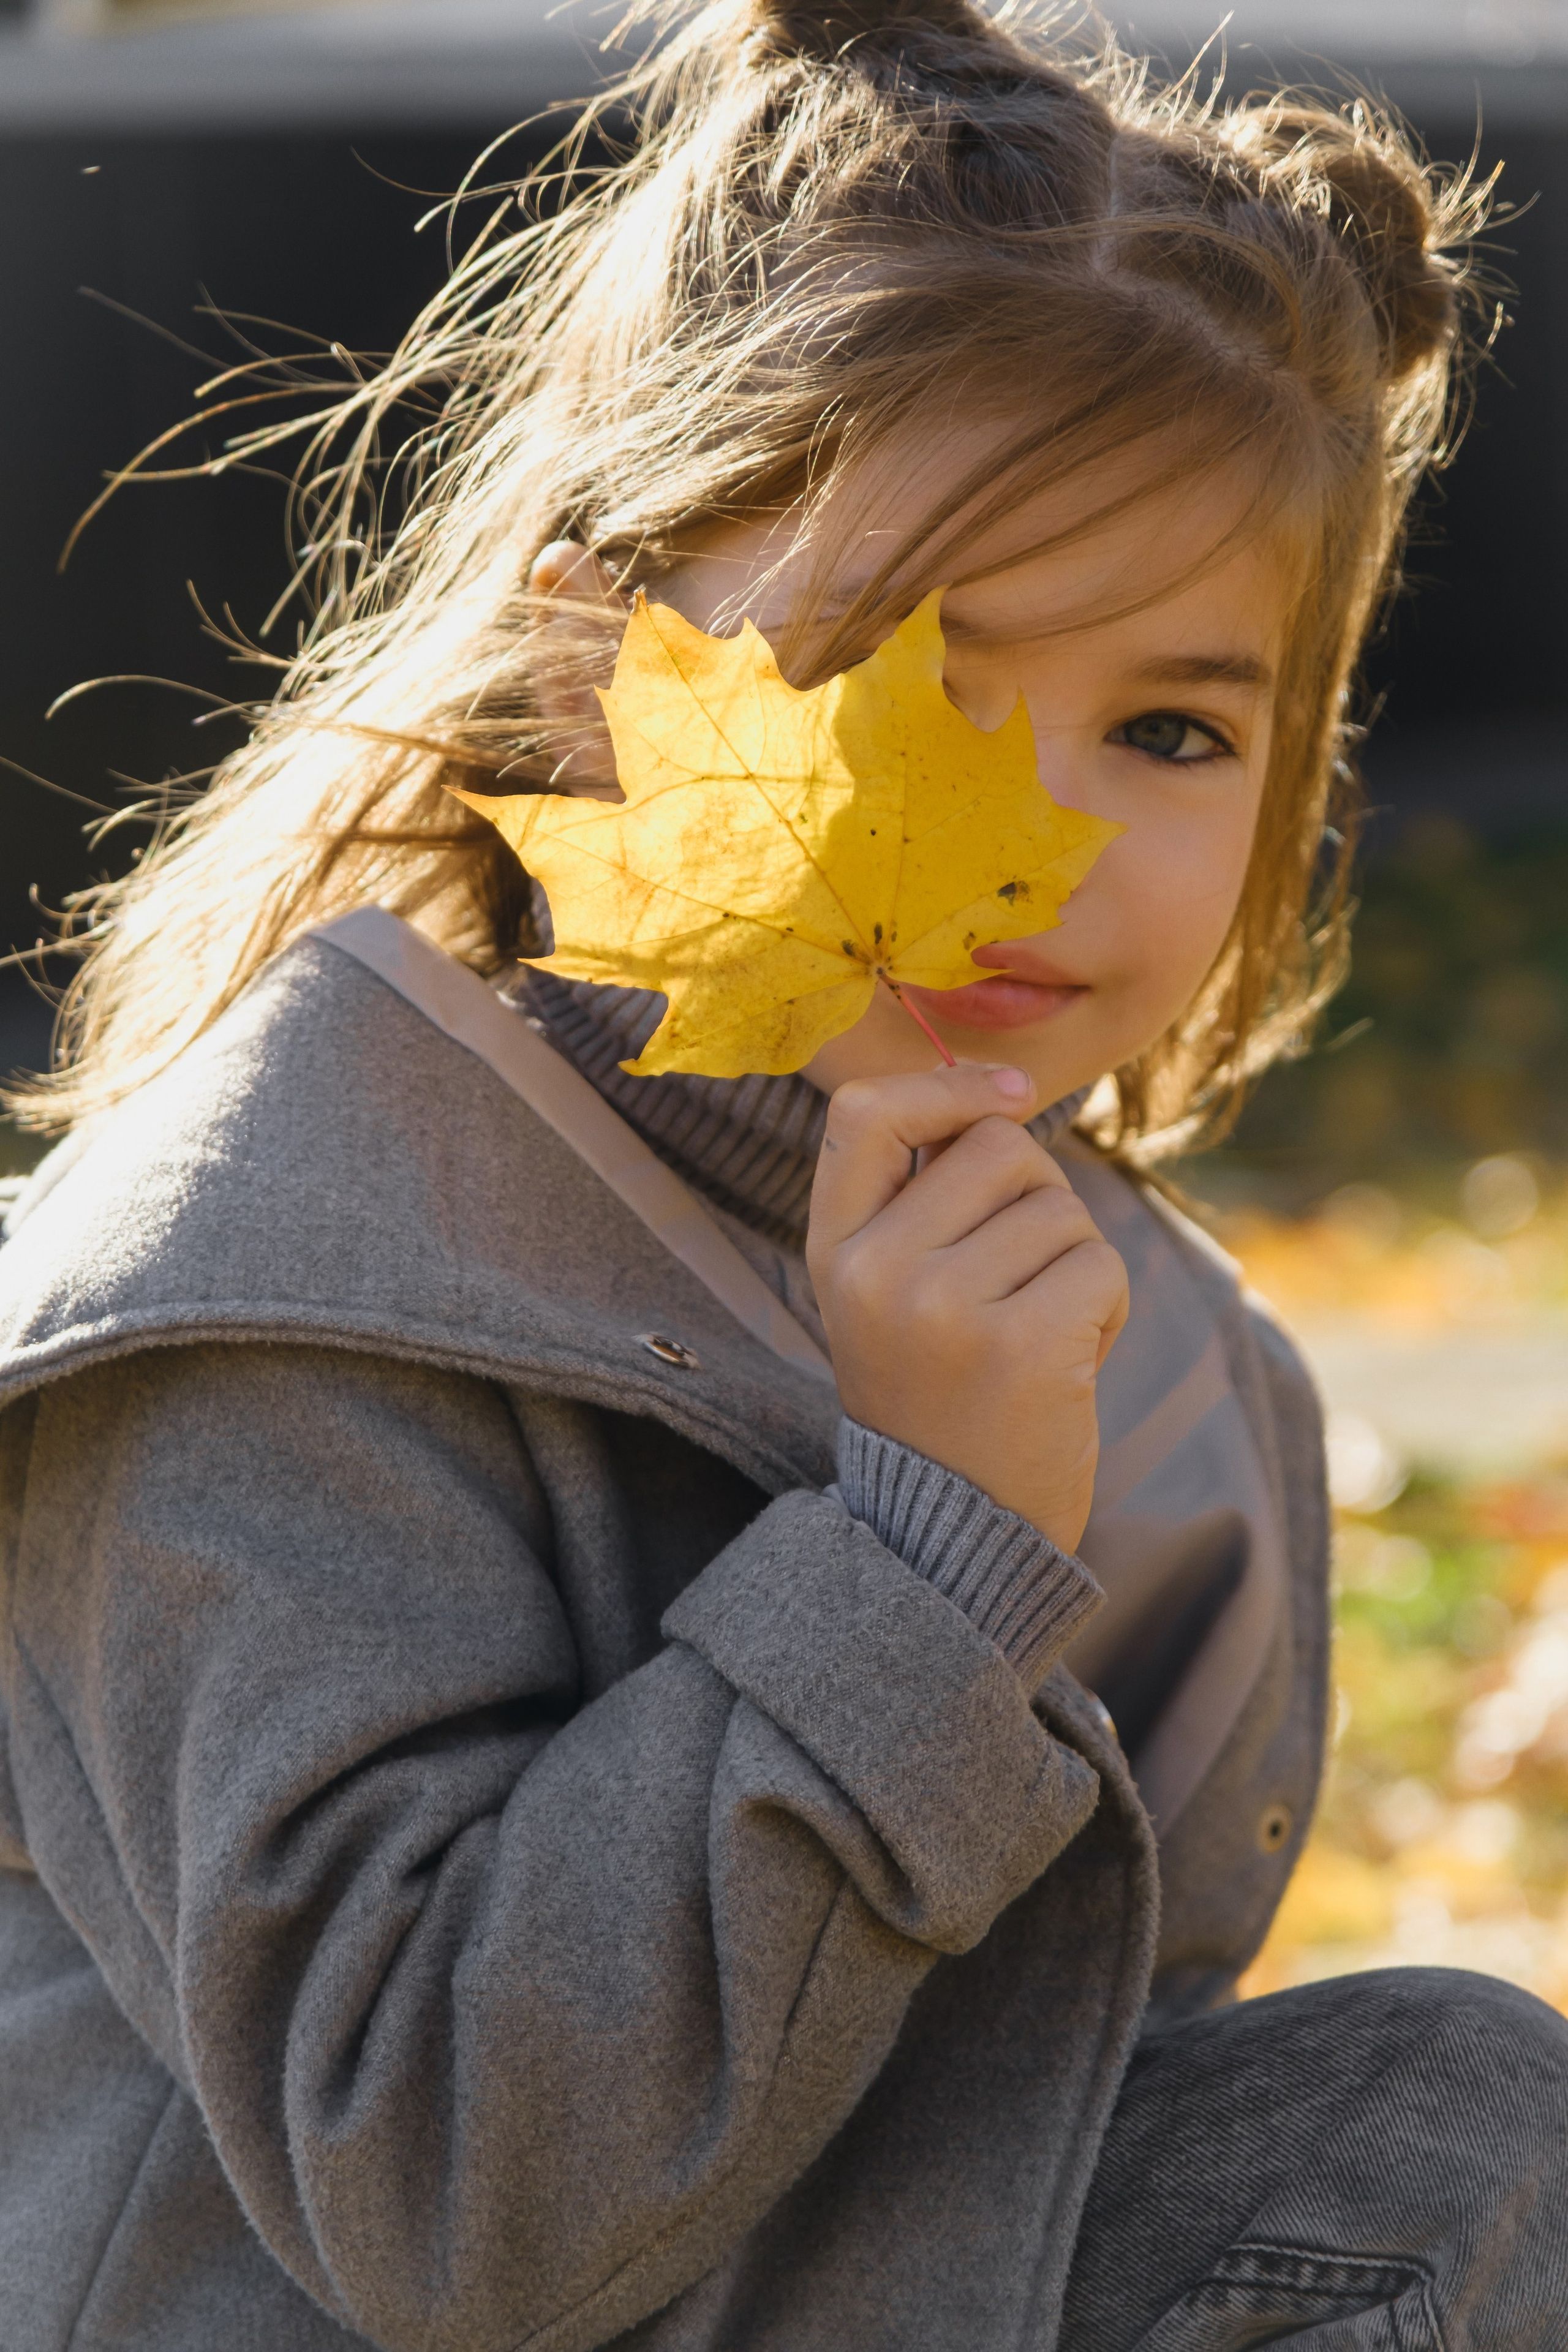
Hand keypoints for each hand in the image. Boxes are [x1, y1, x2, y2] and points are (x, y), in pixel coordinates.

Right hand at [806, 1064, 1127, 1553]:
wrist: (954, 1539)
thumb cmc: (944, 1399)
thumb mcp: (892, 1297)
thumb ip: (924, 1203)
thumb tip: (1002, 1094)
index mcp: (835, 1252)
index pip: (864, 1114)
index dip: (945, 1084)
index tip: (1010, 1093)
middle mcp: (875, 1272)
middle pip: (997, 1148)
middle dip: (1040, 1199)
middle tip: (1025, 1282)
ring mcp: (943, 1308)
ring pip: (1059, 1210)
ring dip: (1078, 1265)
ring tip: (1040, 1337)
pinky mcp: (1022, 1344)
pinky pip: (1101, 1264)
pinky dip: (1110, 1307)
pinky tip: (1071, 1364)